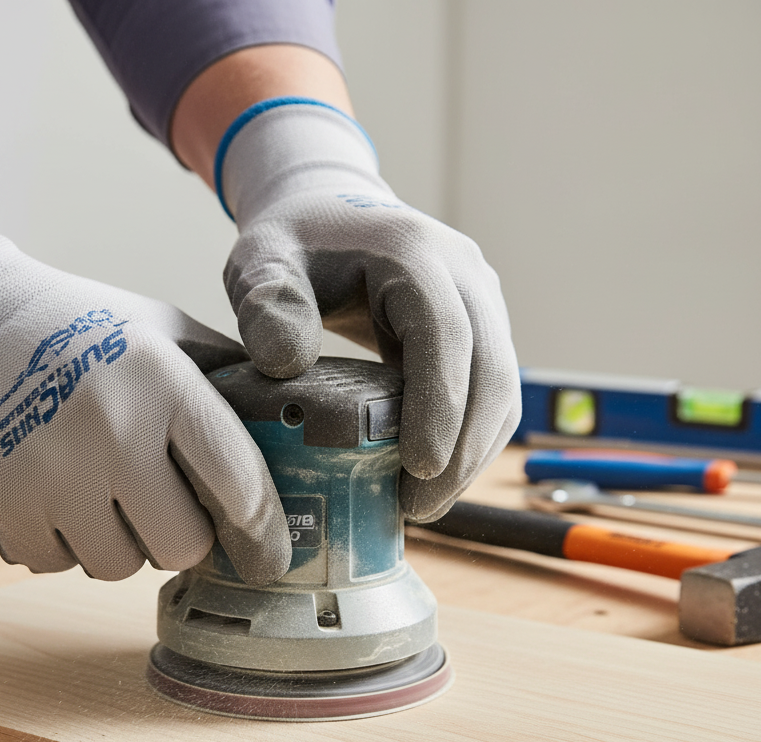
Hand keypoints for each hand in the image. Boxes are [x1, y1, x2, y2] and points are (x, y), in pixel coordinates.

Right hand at [0, 184, 290, 583]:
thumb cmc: (76, 325)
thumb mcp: (161, 328)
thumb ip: (223, 375)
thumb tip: (281, 423)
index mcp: (166, 384)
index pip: (239, 483)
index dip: (263, 533)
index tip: (268, 555)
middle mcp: (114, 432)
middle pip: (182, 547)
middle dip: (182, 537)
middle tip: (166, 510)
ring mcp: (54, 473)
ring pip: (118, 566)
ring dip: (120, 542)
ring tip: (102, 492)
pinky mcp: (3, 503)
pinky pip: (56, 563)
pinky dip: (62, 543)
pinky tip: (55, 495)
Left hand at [218, 100, 520, 519]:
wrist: (328, 214)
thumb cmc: (293, 242)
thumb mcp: (259, 260)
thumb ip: (264, 303)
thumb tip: (285, 363)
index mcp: (413, 254)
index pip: (446, 336)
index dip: (440, 406)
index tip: (418, 468)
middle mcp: (463, 275)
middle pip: (491, 371)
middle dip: (463, 449)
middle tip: (419, 508)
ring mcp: (480, 302)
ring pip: (501, 389)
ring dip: (472, 452)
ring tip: (423, 503)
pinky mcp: (479, 329)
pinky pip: (490, 391)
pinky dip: (468, 438)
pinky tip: (430, 475)